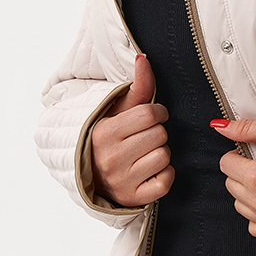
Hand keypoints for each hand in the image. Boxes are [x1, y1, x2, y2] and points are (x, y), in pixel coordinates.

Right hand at [90, 54, 173, 206]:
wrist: (90, 174)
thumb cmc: (109, 138)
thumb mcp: (118, 111)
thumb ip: (136, 86)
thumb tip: (143, 57)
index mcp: (104, 132)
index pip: (150, 114)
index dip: (158, 113)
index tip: (152, 117)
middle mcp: (110, 158)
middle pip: (160, 135)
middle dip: (157, 133)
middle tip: (146, 137)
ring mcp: (121, 180)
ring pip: (164, 156)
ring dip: (161, 153)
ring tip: (146, 153)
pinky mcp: (133, 198)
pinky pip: (165, 182)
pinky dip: (164, 175)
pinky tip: (152, 170)